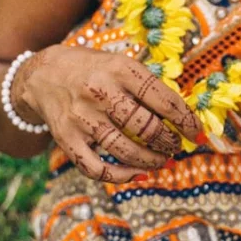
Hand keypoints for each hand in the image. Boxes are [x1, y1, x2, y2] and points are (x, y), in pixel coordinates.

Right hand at [11, 46, 201, 183]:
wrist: (44, 74)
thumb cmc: (94, 69)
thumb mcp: (120, 64)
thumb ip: (147, 86)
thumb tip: (182, 117)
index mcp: (119, 69)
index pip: (162, 98)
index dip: (185, 119)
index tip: (197, 133)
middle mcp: (99, 91)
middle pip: (145, 127)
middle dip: (168, 142)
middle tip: (177, 147)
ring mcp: (81, 117)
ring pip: (125, 150)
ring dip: (151, 160)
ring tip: (164, 161)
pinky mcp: (67, 138)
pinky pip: (96, 168)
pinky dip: (121, 177)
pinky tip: (138, 174)